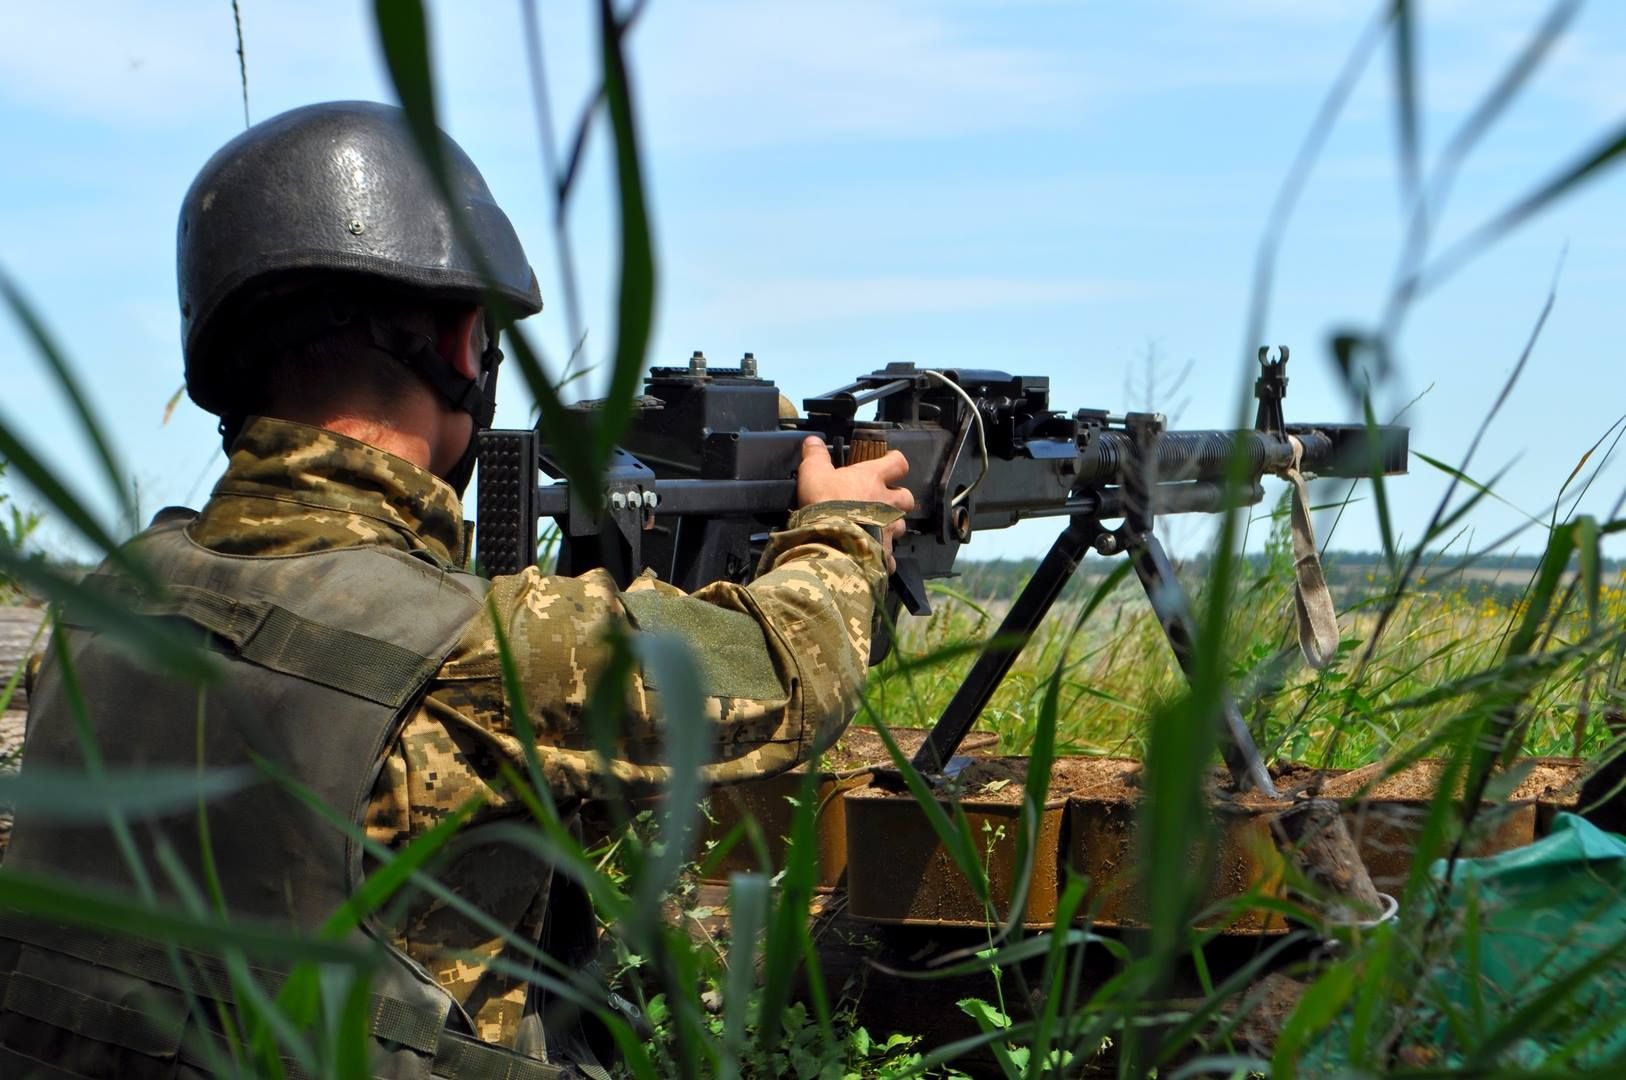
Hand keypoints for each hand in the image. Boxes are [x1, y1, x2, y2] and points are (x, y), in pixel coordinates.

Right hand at [796, 437, 914, 570]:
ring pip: (900, 526)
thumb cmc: (825, 503)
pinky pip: (890, 556)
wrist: (831, 542)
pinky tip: (871, 557)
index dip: (895, 462)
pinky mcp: (885, 554)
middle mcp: (887, 503)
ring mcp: (889, 530)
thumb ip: (816, 456)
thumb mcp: (813, 473)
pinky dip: (883, 556)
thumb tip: (813, 440)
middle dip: (898, 499)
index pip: (898, 463)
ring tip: (875, 530)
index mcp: (873, 479)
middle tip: (882, 501)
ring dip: (890, 526)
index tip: (888, 463)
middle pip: (906, 497)